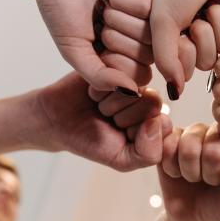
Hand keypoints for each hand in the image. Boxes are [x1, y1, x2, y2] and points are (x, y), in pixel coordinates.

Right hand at [30, 0, 153, 92]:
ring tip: (103, 7)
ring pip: (151, 33)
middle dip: (116, 40)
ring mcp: (146, 14)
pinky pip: (149, 7)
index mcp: (122, 56)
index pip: (139, 77)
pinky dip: (123, 1)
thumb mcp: (75, 52)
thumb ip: (100, 77)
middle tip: (98, 23)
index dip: (116, 65)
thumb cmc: (61, 10)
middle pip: (148, 57)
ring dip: (118, 20)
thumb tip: (131, 92)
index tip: (96, 48)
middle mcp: (138, 37)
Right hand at [35, 71, 170, 171]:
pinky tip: (92, 91)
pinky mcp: (115, 62)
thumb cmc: (90, 141)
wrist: (56, 121)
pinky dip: (100, 87)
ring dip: (110, 102)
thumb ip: (148, 153)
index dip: (138, 132)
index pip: (163, 123)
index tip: (120, 135)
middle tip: (106, 118)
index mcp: (157, 119)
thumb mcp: (121, 159)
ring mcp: (133, 76)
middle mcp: (149, 96)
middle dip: (122, 117)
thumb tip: (158, 121)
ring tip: (98, 105)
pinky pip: (117, 73)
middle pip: (151, 103)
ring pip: (135, 88)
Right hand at [150, 0, 219, 98]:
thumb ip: (166, 60)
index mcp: (174, 41)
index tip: (181, 29)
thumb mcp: (163, 21)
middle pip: (209, 61)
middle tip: (198, 11)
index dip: (185, 51)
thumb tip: (175, 93)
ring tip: (212, 1)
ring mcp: (219, 30)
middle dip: (204, 33)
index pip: (185, 70)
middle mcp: (196, 39)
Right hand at [158, 124, 219, 220]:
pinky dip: (171, 167)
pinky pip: (166, 144)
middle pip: (214, 146)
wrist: (196, 218)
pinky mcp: (171, 137)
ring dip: (190, 171)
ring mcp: (196, 132)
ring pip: (188, 144)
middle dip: (210, 173)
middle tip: (213, 181)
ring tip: (196, 177)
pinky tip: (178, 172)